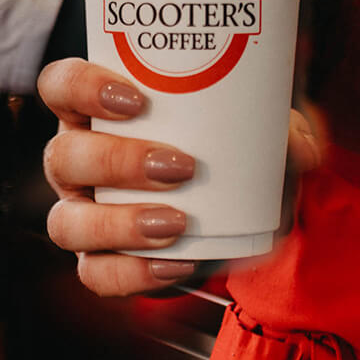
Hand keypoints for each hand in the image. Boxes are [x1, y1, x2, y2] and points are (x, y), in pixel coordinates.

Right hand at [38, 57, 323, 296]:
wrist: (243, 209)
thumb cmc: (233, 147)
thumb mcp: (263, 126)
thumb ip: (287, 129)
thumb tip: (298, 147)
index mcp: (101, 109)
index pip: (61, 85)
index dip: (82, 87)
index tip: (136, 99)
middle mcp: (79, 159)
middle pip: (62, 154)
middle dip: (116, 161)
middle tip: (180, 165)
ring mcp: (82, 211)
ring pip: (67, 221)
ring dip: (118, 223)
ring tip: (176, 222)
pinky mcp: (99, 261)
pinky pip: (95, 274)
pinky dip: (133, 273)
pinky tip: (176, 263)